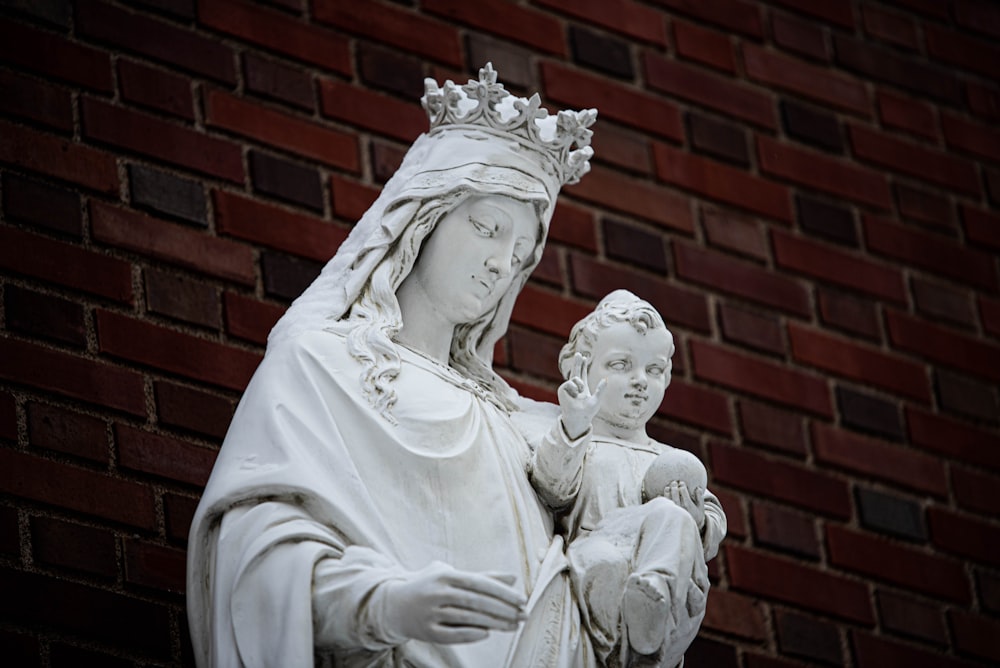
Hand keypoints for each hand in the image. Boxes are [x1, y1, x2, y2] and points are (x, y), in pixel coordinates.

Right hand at [380, 562, 526, 644]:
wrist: (393, 604)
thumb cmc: (431, 585)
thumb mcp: (453, 575)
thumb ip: (483, 576)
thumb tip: (513, 577)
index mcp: (445, 575)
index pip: (479, 583)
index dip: (502, 592)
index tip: (522, 600)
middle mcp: (437, 593)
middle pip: (476, 602)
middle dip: (503, 609)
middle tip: (523, 615)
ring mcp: (431, 613)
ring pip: (468, 619)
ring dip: (494, 623)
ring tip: (513, 626)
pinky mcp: (427, 632)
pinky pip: (453, 635)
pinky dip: (471, 634)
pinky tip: (488, 633)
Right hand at [558, 353, 606, 440]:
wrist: (578, 418)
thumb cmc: (587, 412)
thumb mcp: (597, 400)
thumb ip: (601, 389)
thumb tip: (605, 379)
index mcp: (583, 388)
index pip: (583, 374)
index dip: (583, 366)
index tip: (584, 358)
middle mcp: (575, 387)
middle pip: (576, 371)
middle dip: (578, 363)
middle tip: (578, 353)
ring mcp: (568, 388)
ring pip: (574, 376)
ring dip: (579, 384)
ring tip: (580, 392)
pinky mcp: (562, 389)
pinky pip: (570, 382)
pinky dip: (575, 387)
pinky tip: (575, 394)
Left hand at [662, 481, 705, 530]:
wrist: (689, 529)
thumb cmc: (696, 517)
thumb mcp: (700, 508)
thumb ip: (699, 498)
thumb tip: (698, 488)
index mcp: (687, 504)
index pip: (683, 490)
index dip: (682, 485)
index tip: (681, 483)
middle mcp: (679, 507)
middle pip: (674, 492)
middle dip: (674, 485)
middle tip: (674, 482)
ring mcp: (672, 510)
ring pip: (667, 497)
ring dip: (667, 490)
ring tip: (668, 487)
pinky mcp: (667, 513)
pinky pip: (661, 504)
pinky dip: (660, 499)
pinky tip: (660, 495)